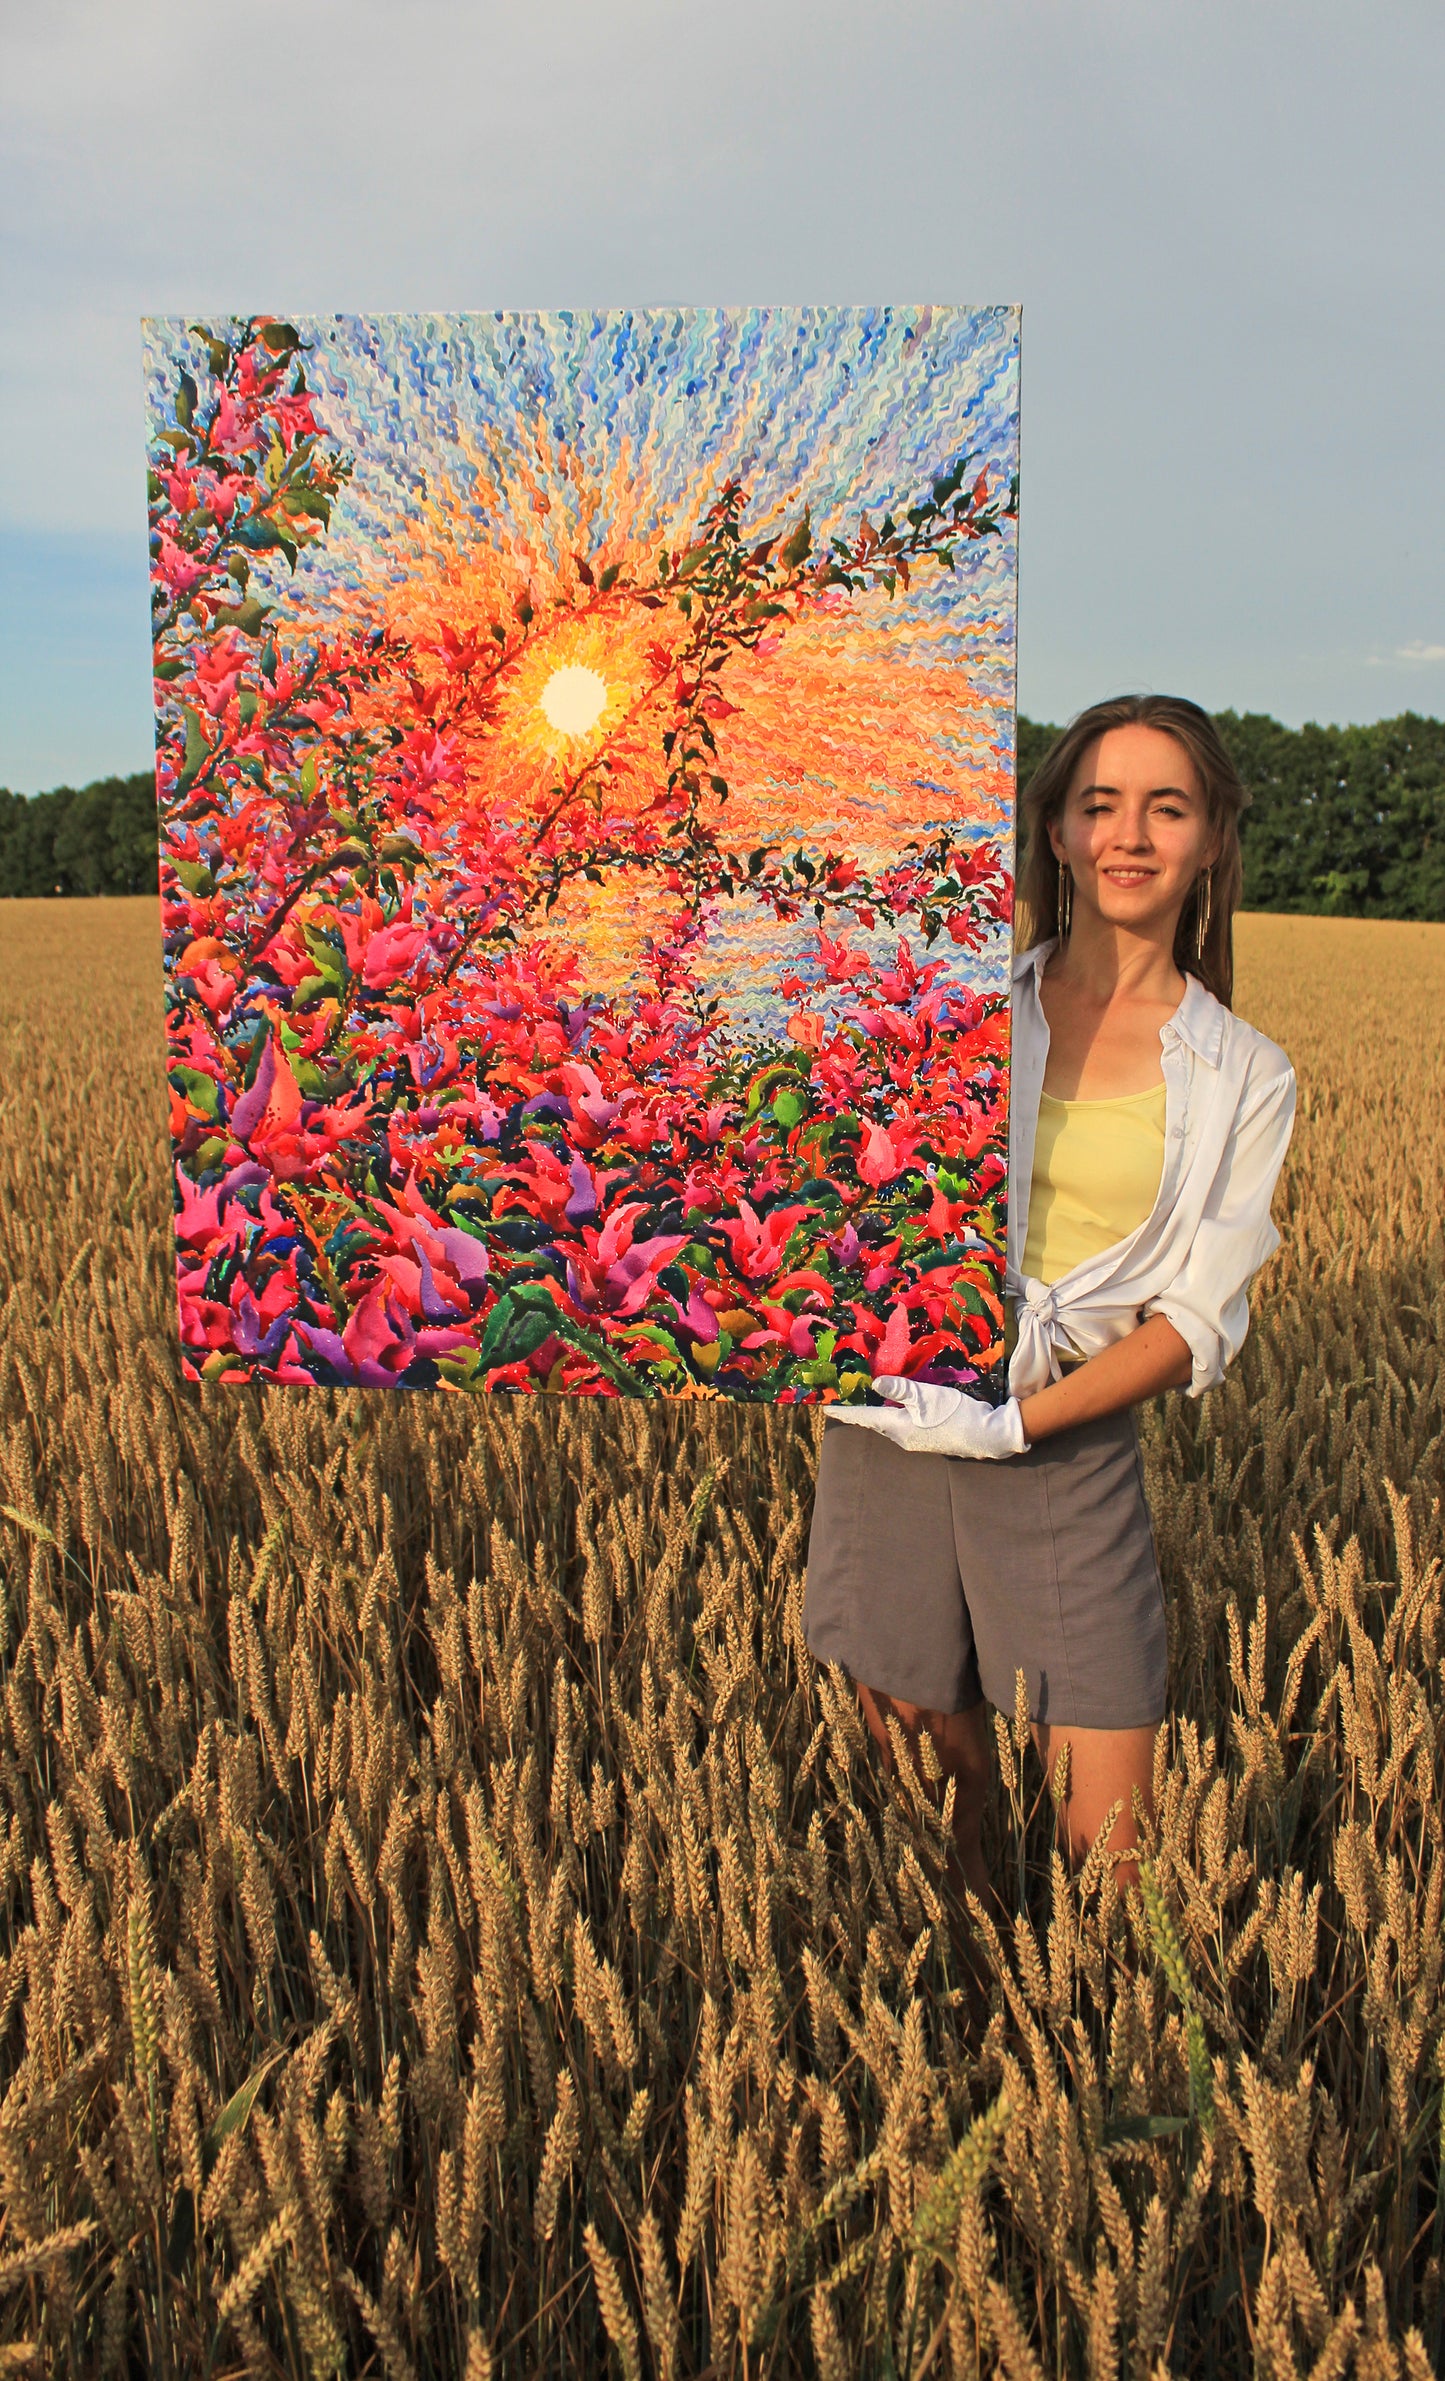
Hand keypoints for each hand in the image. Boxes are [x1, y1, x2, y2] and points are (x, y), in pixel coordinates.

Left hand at [827, 1375, 1028, 1459]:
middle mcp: (901, 1436)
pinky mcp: (927, 1434)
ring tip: (862, 1394)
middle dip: (857, 1407)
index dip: (844, 1410)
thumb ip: (900, 1390)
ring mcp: (915, 1438)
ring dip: (875, 1408)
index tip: (825, 1405)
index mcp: (897, 1428)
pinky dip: (892, 1409)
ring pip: (887, 1420)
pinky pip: (901, 1420)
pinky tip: (893, 1400)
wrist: (987, 1435)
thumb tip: (874, 1384)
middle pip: (873, 1419)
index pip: (862, 1417)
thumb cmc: (956, 1416)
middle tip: (843, 1393)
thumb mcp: (927, 1398)